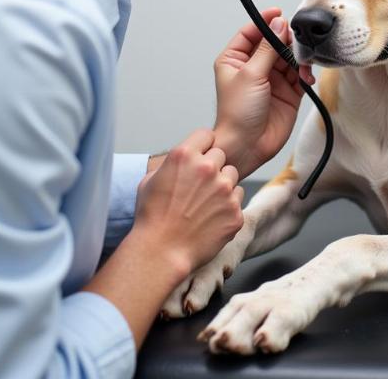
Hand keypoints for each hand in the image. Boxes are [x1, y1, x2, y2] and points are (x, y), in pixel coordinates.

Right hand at [131, 128, 243, 273]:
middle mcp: (207, 168)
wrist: (161, 252)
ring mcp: (224, 189)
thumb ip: (170, 163)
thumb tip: (181, 159)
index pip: (205, 135)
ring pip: (232, 176)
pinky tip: (211, 218)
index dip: (202, 146)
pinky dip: (227, 206)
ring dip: (222, 185)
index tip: (199, 156)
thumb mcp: (150, 181)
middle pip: (220, 155)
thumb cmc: (151, 217)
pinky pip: (237, 198)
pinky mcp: (235, 211)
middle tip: (199, 186)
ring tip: (204, 203)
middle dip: (212, 167)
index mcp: (184, 156)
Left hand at [213, 8, 313, 178]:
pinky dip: (305, 74)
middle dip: (287, 42)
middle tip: (297, 42)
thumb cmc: (237, 114)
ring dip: (299, 59)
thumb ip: (267, 48)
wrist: (247, 145)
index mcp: (235, 59)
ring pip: (289, 58)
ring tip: (303, 66)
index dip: (265, 22)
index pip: (251, 33)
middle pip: (274, 43)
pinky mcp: (288, 92)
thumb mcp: (250, 74)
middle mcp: (253, 67)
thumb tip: (279, 24)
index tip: (279, 13)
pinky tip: (306, 78)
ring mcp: (271, 79)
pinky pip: (300, 75)